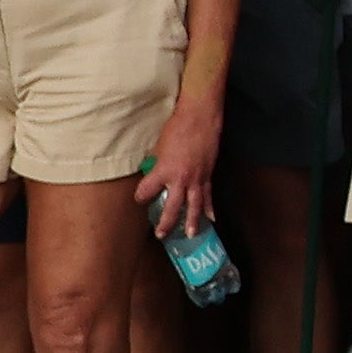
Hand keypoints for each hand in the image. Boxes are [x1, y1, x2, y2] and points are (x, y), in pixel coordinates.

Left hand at [138, 96, 219, 240]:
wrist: (200, 118)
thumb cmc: (177, 128)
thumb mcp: (159, 147)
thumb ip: (157, 163)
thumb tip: (153, 171)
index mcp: (163, 171)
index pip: (146, 191)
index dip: (141, 196)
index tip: (140, 198)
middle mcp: (180, 179)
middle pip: (172, 207)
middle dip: (166, 222)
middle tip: (162, 234)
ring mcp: (196, 178)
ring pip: (194, 206)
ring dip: (192, 222)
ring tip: (191, 234)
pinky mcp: (208, 174)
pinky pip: (209, 195)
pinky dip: (210, 207)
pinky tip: (211, 218)